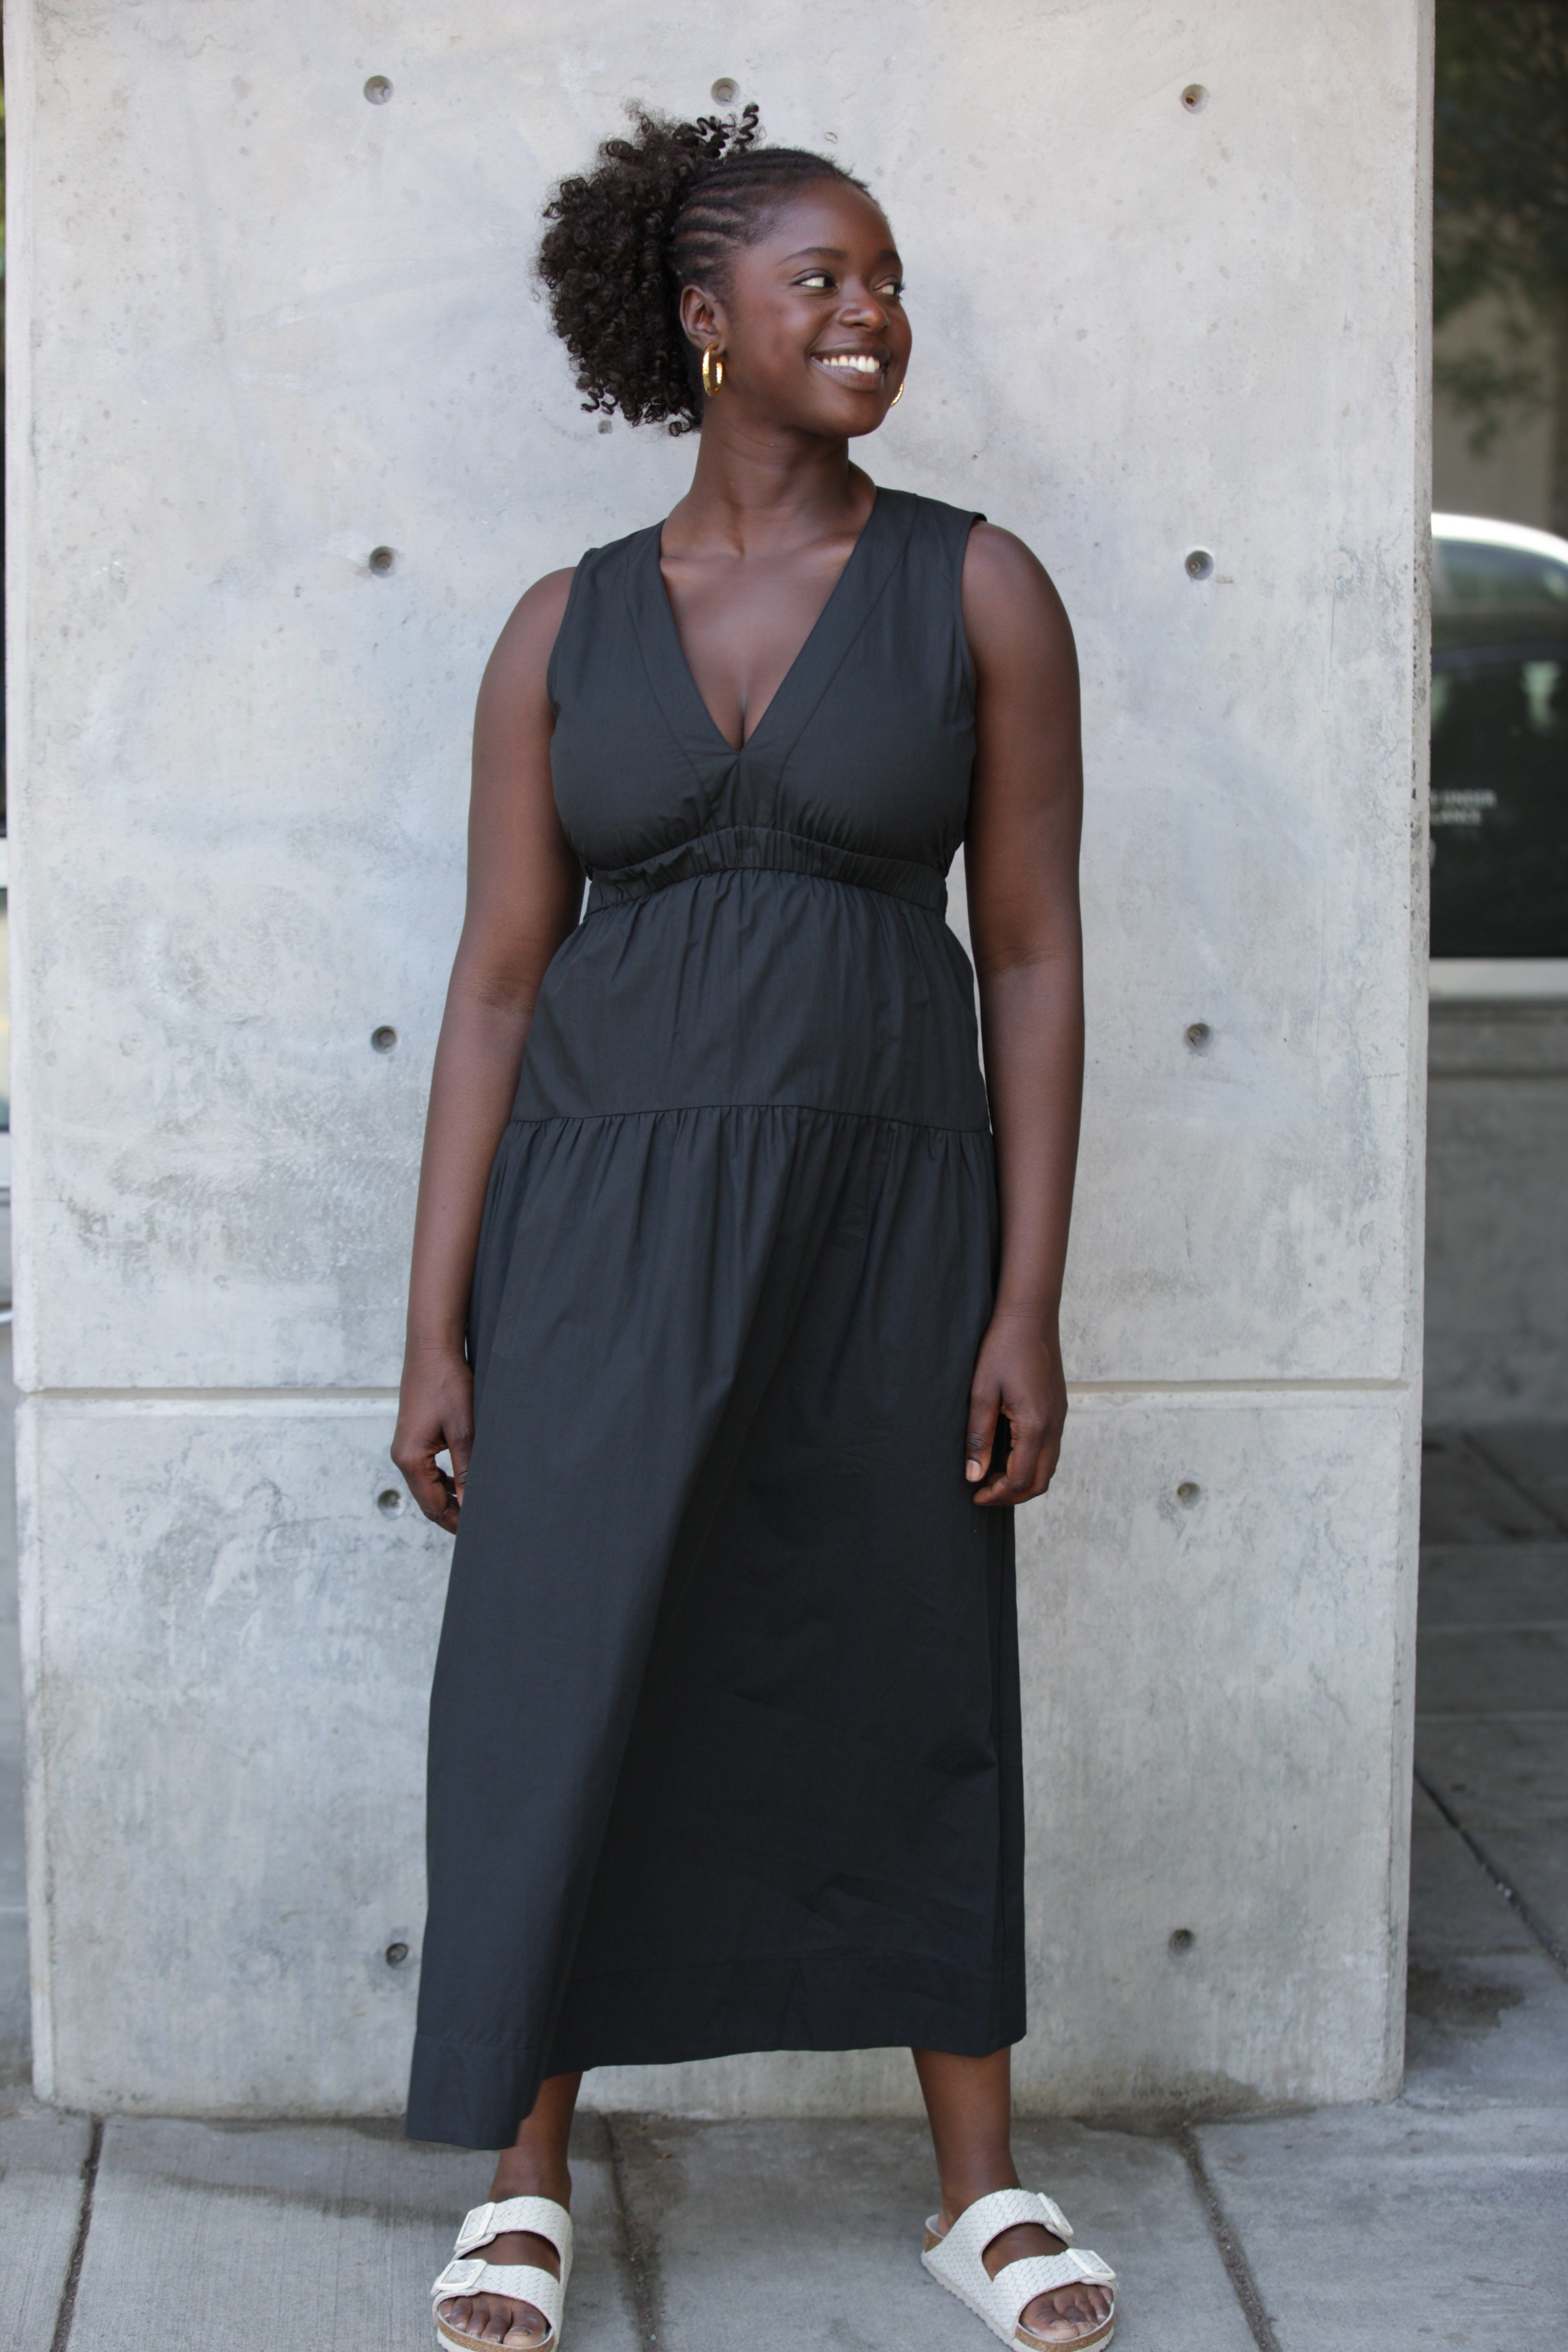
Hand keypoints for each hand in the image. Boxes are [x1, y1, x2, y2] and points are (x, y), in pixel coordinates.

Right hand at [391, 1344, 473, 1532]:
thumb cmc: (446, 1383)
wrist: (432, 1348)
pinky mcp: (414, 1437)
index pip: (433, 1507)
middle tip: (482, 1524)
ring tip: (477, 1506)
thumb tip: (472, 1505)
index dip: (456, 1524)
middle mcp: (403, 1456)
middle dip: (453, 1515)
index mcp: (410, 1459)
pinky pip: (428, 1469)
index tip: (480, 1533)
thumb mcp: (464, 1430)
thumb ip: (468, 1470)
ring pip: (428, 1486)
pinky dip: (446, 1481)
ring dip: (450, 1498)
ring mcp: (406, 1447)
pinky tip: (465, 1481)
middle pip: (428, 1501)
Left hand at [965, 1309, 1066, 1504]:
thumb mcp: (982, 1392)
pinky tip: (1007, 1451)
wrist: (1030, 1316)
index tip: (974, 1496)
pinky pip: (1050, 1448)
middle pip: (1040, 1481)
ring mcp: (1060, 1418)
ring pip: (1048, 1467)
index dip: (997, 1495)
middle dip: (1012, 1495)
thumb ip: (978, 1436)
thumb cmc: (1003, 1348)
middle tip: (983, 1492)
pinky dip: (1030, 1461)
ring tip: (992, 1474)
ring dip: (1022, 1479)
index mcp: (1035, 1426)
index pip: (1021, 1480)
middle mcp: (1054, 1427)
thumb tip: (973, 1475)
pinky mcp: (1058, 1409)